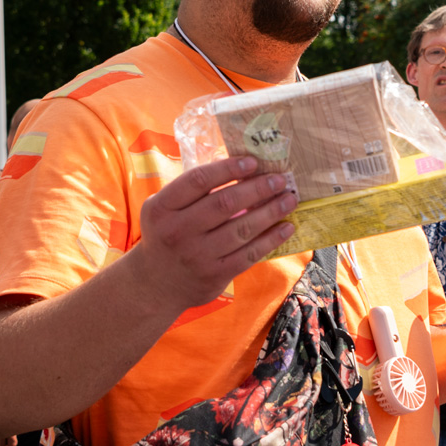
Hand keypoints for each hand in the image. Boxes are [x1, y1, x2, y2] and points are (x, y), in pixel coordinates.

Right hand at [125, 156, 298, 312]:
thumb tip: (240, 169)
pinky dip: (271, 239)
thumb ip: (192, 191)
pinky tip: (286, 227)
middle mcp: (178, 231)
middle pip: (224, 203)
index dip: (228, 168)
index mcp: (162, 207)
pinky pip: (248, 254)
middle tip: (280, 179)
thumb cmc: (167, 234)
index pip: (198, 180)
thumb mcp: (164, 209)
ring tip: (289, 199)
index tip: (253, 162)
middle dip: (257, 188)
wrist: (156, 284)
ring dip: (270, 212)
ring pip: (241, 229)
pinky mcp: (214, 275)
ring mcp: (197, 255)